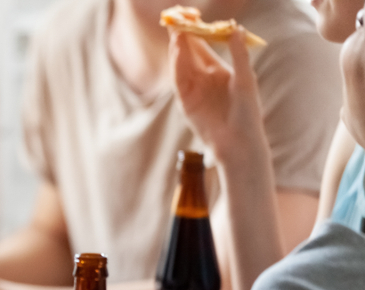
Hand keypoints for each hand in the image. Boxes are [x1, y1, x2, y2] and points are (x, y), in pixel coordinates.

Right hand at [169, 29, 264, 159]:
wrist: (239, 142)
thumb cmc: (247, 112)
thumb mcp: (246, 79)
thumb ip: (239, 54)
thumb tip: (235, 28)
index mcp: (218, 71)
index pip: (202, 46)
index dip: (196, 31)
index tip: (191, 14)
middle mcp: (202, 78)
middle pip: (188, 53)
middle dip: (181, 36)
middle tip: (176, 16)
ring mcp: (192, 90)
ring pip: (181, 64)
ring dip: (177, 48)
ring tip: (176, 30)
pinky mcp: (185, 102)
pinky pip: (178, 80)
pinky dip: (177, 64)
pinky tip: (178, 49)